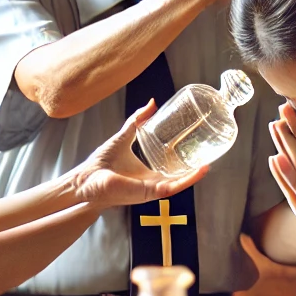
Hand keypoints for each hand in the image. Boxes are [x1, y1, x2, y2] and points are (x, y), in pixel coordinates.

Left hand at [70, 101, 206, 206]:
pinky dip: (187, 180)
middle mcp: (152, 182)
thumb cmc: (101, 163)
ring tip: (208, 165)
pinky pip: (172, 187)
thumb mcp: (124, 136)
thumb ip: (137, 121)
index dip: (186, 161)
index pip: (171, 169)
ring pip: (179, 184)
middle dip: (194, 170)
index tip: (198, 149)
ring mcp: (151, 188)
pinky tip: (199, 171)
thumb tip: (152, 103)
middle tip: (208, 156)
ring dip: (194, 176)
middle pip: (178, 178)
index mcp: (148, 173)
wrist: (86, 179)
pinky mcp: (148, 192)